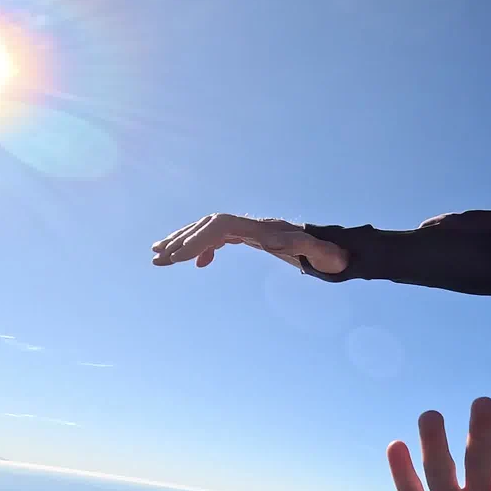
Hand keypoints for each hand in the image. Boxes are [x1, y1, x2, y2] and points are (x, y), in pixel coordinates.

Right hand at [151, 213, 348, 273]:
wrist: (332, 248)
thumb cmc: (327, 253)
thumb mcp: (323, 253)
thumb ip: (317, 249)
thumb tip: (313, 247)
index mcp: (262, 228)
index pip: (221, 227)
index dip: (199, 239)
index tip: (178, 257)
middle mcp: (252, 225)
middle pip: (208, 225)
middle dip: (182, 240)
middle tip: (157, 258)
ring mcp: (249, 230)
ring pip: (209, 230)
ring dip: (184, 241)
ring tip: (158, 255)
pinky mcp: (250, 238)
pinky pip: (219, 238)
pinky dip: (204, 248)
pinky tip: (197, 265)